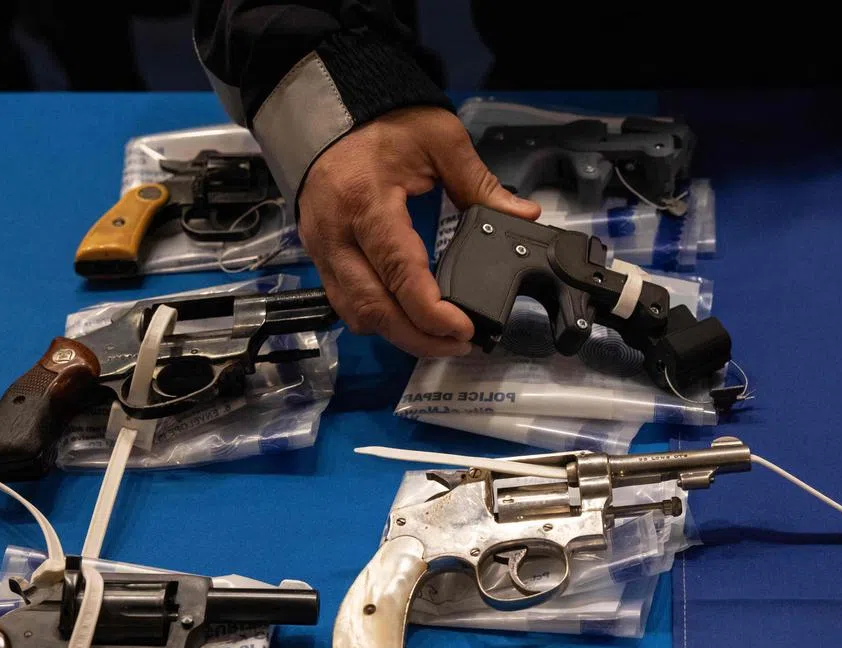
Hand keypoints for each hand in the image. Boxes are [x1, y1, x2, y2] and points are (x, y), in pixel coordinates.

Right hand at [297, 106, 540, 356]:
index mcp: (366, 201)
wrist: (332, 109)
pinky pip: (345, 302)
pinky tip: (408, 319)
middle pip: (373, 307)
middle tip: (460, 344)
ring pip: (356, 313)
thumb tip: (523, 216)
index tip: (464, 330)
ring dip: (397, 334)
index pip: (399, 271)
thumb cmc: (385, 122)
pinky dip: (378, 318)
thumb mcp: (440, 139)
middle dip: (419, 337)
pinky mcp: (318, 254)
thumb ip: (481, 183)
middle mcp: (336, 232)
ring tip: (440, 339)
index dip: (431, 311)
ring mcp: (321, 247)